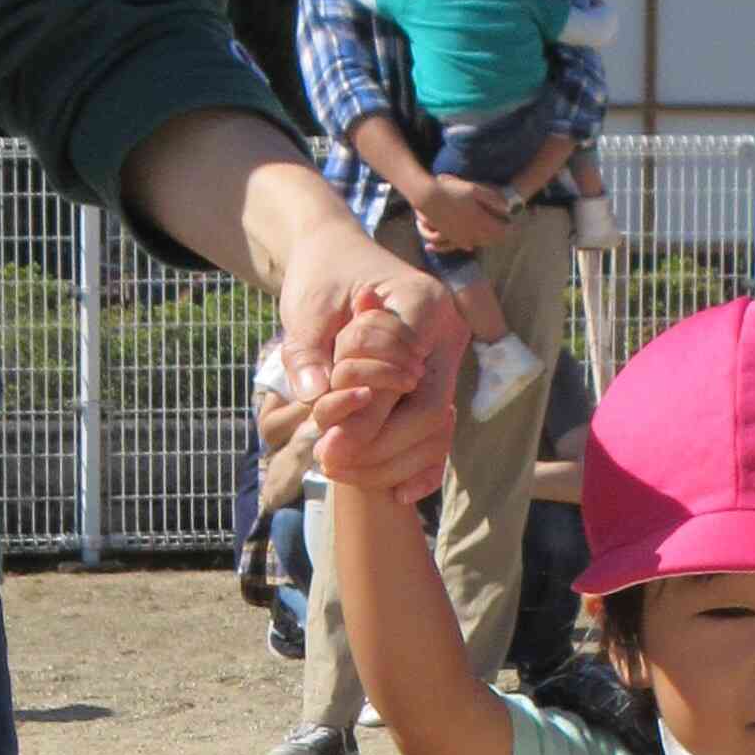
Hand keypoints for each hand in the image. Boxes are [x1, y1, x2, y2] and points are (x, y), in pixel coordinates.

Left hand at [271, 201, 461, 492]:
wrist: (336, 260)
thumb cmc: (321, 280)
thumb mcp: (306, 313)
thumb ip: (308, 354)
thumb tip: (314, 398)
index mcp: (424, 304)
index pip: (406, 380)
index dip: (367, 418)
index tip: (325, 443)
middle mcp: (447, 333)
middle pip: (428, 413)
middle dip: (377, 445)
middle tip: (326, 460)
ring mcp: (447, 359)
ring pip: (435, 430)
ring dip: (390, 460)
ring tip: (337, 470)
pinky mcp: (436, 380)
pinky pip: (439, 433)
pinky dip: (421, 465)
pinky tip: (398, 494)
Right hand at [411, 178, 514, 259]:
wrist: (429, 198)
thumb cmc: (452, 191)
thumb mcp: (474, 190)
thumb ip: (492, 198)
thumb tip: (507, 206)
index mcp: (480, 220)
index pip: (500, 229)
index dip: (508, 228)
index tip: (513, 225)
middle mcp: (471, 231)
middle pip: (491, 238)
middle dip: (500, 236)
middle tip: (507, 234)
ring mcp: (460, 236)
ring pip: (478, 243)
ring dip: (487, 242)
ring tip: (492, 239)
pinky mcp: (450, 237)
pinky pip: (463, 245)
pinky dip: (470, 245)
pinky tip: (471, 246)